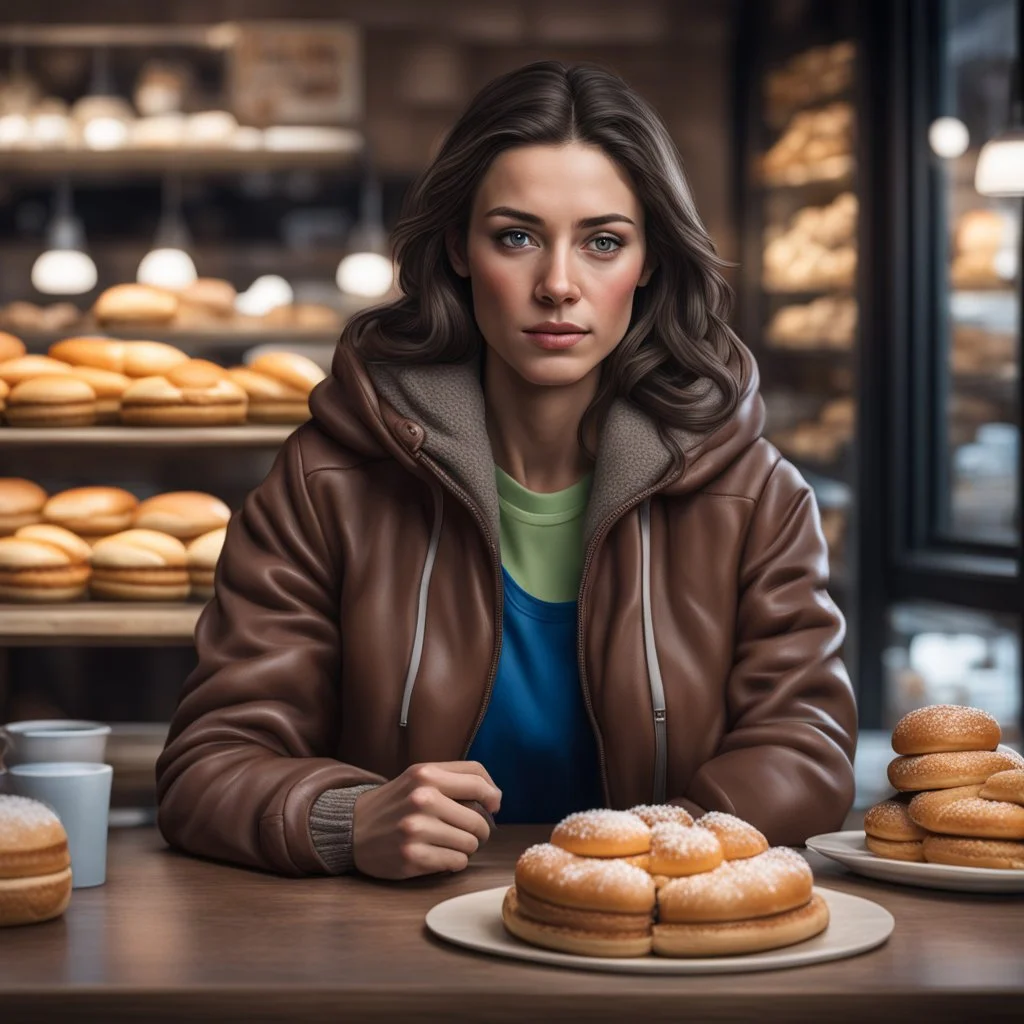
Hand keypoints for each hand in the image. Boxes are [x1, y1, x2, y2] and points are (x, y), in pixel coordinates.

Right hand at [352, 761, 501, 879]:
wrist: (351, 828)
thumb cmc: (395, 802)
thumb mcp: (419, 777)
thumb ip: (455, 778)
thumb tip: (495, 797)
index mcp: (426, 774)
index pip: (479, 781)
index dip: (493, 795)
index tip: (493, 806)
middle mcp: (423, 799)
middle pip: (479, 819)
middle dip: (480, 829)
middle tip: (468, 832)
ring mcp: (417, 829)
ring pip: (471, 843)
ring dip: (466, 847)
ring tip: (448, 842)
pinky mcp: (413, 856)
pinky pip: (457, 862)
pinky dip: (454, 862)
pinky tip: (439, 855)